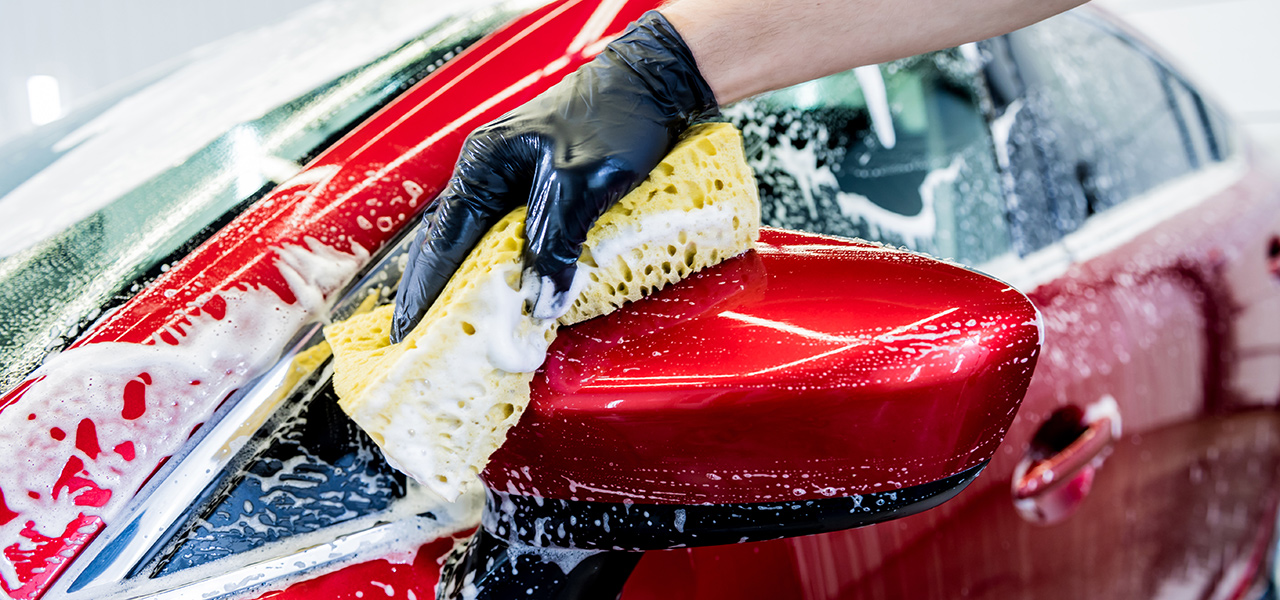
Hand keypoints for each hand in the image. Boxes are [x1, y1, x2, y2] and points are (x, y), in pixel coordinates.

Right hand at [390, 11, 717, 341]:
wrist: (657, 86)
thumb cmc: (616, 118)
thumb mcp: (581, 182)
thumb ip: (555, 241)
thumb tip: (539, 302)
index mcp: (483, 165)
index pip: (442, 240)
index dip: (424, 290)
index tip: (407, 332)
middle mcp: (491, 175)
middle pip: (454, 247)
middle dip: (438, 295)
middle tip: (420, 344)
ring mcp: (516, 185)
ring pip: (485, 249)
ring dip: (473, 289)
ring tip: (457, 334)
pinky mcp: (544, 196)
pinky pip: (516, 245)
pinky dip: (509, 275)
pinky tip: (510, 303)